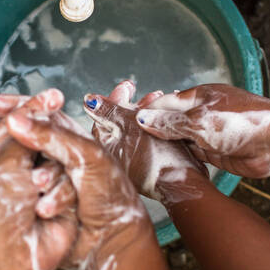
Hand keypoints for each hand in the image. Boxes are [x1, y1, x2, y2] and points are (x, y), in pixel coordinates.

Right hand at [0, 90, 155, 269]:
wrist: (111, 241)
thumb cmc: (110, 195)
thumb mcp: (87, 158)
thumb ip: (54, 137)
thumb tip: (16, 120)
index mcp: (67, 140)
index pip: (35, 116)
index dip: (12, 107)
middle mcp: (50, 158)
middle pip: (13, 141)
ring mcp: (38, 182)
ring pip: (3, 168)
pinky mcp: (30, 206)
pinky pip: (1, 195)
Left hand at [83, 80, 207, 203]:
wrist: (182, 183)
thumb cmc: (154, 155)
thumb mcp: (129, 125)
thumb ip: (108, 111)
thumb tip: (88, 101)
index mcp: (104, 148)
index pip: (104, 116)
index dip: (116, 97)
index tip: (129, 86)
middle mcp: (116, 157)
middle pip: (121, 123)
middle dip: (136, 104)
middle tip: (151, 94)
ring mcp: (133, 164)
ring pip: (137, 132)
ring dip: (148, 115)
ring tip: (163, 105)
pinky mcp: (150, 168)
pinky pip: (149, 142)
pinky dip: (155, 129)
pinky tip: (166, 120)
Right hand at [135, 84, 269, 181]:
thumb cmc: (243, 123)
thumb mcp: (201, 122)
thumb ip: (171, 123)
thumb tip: (141, 119)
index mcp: (199, 96)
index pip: (164, 103)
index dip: (143, 111)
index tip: (123, 118)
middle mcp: (202, 113)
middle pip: (169, 121)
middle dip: (151, 128)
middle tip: (126, 139)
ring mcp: (209, 133)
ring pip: (179, 138)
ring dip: (163, 145)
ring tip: (137, 153)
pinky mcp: (216, 151)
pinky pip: (191, 153)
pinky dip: (178, 156)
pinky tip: (163, 163)